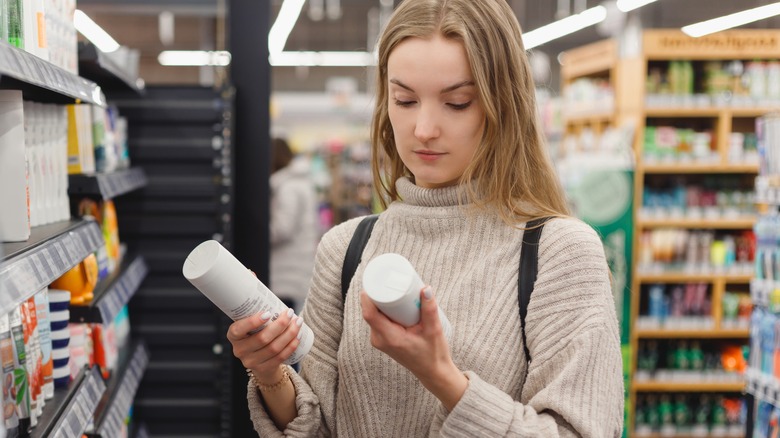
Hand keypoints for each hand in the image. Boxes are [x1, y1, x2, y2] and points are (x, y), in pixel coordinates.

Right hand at [226, 308, 303, 381]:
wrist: (259, 359)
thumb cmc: (256, 333)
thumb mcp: (251, 324)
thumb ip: (255, 310)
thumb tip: (264, 288)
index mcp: (233, 335)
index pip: (239, 329)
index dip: (253, 322)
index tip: (268, 313)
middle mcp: (239, 350)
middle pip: (262, 338)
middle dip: (280, 324)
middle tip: (290, 313)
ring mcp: (251, 362)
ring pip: (274, 348)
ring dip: (289, 334)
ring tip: (298, 322)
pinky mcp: (263, 369)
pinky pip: (280, 357)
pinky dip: (291, 346)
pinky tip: (298, 337)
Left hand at [360, 286, 467, 409]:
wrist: (433, 372)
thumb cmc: (433, 354)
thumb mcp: (434, 330)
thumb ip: (430, 309)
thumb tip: (426, 288)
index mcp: (390, 338)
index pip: (370, 314)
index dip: (369, 296)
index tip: (377, 282)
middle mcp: (380, 340)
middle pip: (370, 311)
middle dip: (378, 295)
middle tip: (391, 281)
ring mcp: (379, 341)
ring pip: (373, 315)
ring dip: (381, 302)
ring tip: (394, 289)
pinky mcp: (382, 339)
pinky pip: (377, 320)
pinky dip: (383, 310)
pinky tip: (392, 301)